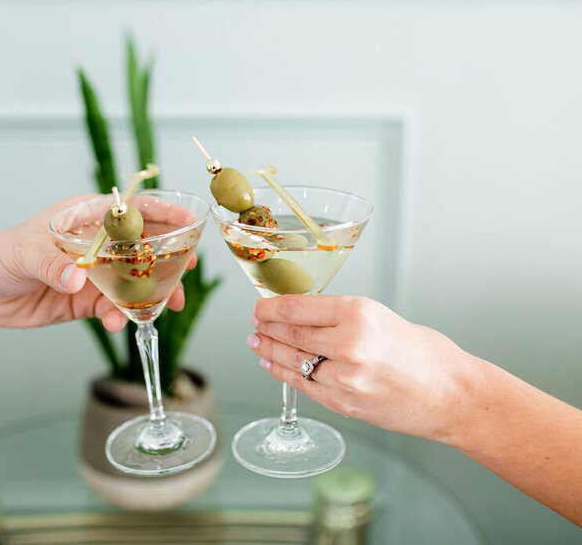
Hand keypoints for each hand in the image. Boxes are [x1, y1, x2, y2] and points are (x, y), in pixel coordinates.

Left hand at [0, 195, 188, 332]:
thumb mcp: (23, 253)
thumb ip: (52, 265)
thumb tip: (78, 280)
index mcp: (85, 216)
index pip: (132, 210)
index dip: (164, 214)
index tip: (190, 224)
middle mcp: (96, 243)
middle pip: (144, 246)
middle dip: (169, 258)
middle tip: (187, 272)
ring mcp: (94, 273)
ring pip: (135, 280)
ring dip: (153, 293)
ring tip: (165, 307)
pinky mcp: (86, 301)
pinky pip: (115, 307)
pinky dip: (124, 316)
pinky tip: (122, 323)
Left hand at [249, 295, 481, 443]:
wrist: (454, 396)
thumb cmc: (426, 354)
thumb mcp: (382, 317)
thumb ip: (341, 317)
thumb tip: (302, 314)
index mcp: (359, 313)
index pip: (298, 308)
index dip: (271, 307)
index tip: (261, 306)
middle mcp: (348, 344)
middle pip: (291, 334)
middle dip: (267, 327)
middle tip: (255, 323)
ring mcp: (344, 378)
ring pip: (293, 361)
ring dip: (269, 351)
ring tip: (257, 343)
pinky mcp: (344, 404)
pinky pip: (304, 386)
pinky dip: (284, 374)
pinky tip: (272, 365)